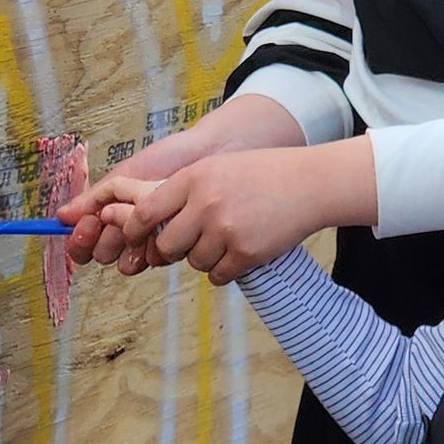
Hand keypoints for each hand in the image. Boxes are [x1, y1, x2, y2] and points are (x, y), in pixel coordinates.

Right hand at [62, 169, 168, 268]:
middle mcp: (127, 230)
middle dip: (104, 242)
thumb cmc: (166, 160)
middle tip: (113, 226)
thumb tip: (62, 216)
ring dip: (127, 249)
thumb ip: (94, 198)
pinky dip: (151, 251)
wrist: (204, 156)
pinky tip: (158, 236)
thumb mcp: (125, 175)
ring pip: (124, 262)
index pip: (84, 240)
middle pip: (101, 254)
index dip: (81, 238)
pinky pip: (152, 261)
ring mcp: (149, 240)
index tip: (87, 227)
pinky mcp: (171, 246)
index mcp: (111, 212)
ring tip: (139, 230)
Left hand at [108, 138, 378, 284]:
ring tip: (226, 240)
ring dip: (205, 258)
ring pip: (194, 262)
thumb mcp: (216, 168)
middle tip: (188, 244)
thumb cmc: (262, 174)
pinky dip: (224, 270)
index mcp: (193, 179)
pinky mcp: (245, 253)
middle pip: (167, 245)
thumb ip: (184, 189)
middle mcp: (206, 204)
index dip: (135, 230)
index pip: (147, 212)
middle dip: (172, 250)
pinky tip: (238, 253)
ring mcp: (226, 230)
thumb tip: (149, 218)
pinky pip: (218, 275)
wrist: (308, 183)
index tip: (135, 238)